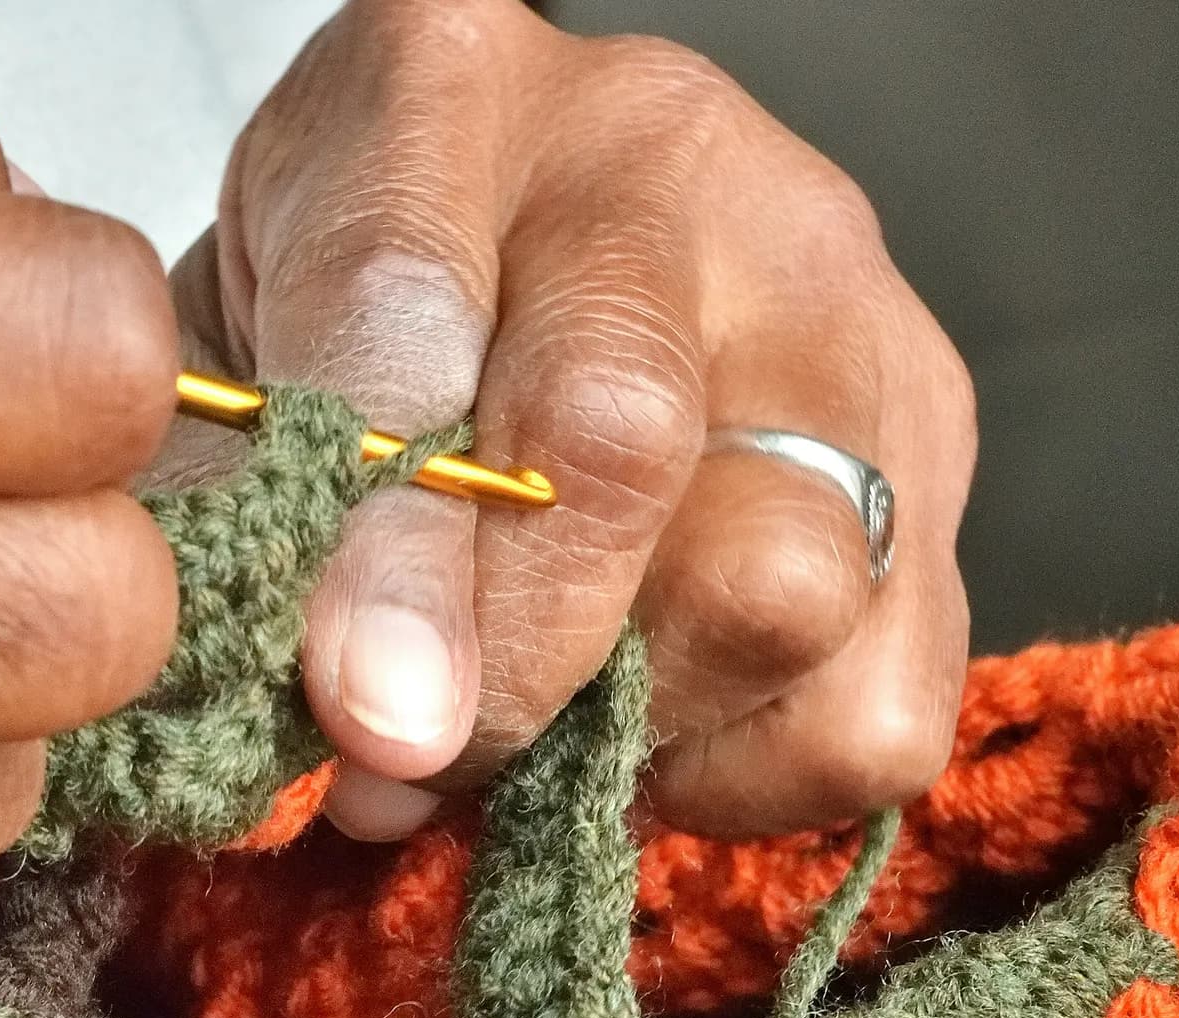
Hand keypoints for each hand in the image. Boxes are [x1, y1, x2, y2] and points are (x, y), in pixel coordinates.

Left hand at [166, 0, 973, 840]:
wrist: (514, 247)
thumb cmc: (349, 311)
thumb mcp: (246, 360)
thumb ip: (261, 515)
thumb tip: (364, 754)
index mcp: (441, 88)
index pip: (411, 304)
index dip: (386, 543)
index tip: (365, 713)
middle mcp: (661, 159)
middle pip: (620, 437)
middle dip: (513, 659)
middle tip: (419, 757)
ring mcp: (829, 287)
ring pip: (783, 581)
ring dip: (637, 721)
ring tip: (540, 730)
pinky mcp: (932, 432)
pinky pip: (880, 695)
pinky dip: (754, 767)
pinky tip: (657, 718)